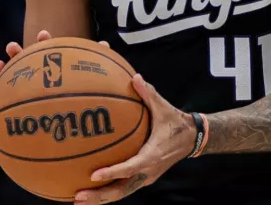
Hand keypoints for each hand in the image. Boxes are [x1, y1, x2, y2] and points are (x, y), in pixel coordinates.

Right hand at [0, 30, 108, 111]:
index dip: (46, 43)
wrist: (77, 137)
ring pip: (10, 83)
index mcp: (57, 74)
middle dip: (17, 54)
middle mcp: (40, 82)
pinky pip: (2, 110)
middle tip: (12, 47)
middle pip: (26, 64)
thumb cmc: (88, 110)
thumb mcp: (97, 88)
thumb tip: (106, 45)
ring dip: (1, 73)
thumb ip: (98, 69)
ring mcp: (28, 96)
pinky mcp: (19, 116)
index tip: (44, 35)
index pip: (50, 54)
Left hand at [74, 75, 195, 204]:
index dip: (112, 173)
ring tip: (78, 199)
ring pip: (121, 193)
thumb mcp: (164, 108)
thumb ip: (149, 94)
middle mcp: (148, 171)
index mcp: (152, 155)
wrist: (192, 139)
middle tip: (78, 196)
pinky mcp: (144, 178)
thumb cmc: (175, 122)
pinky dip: (107, 191)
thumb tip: (135, 77)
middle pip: (121, 190)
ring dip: (100, 198)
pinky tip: (91, 190)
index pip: (130, 168)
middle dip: (99, 196)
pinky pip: (124, 188)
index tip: (93, 175)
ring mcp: (146, 177)